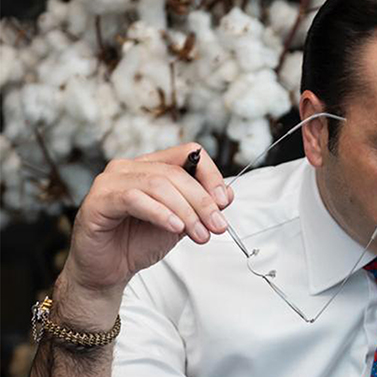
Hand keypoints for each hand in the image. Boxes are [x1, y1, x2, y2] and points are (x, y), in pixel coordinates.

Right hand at [62, 143, 233, 299]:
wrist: (107, 272)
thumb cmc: (137, 243)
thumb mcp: (180, 223)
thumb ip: (200, 207)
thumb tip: (227, 194)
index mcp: (150, 166)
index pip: (188, 154)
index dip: (211, 175)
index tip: (224, 202)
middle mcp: (129, 168)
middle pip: (175, 173)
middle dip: (202, 201)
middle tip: (217, 225)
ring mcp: (111, 181)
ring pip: (158, 185)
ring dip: (186, 211)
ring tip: (200, 234)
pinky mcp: (98, 200)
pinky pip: (134, 199)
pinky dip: (160, 213)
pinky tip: (175, 227)